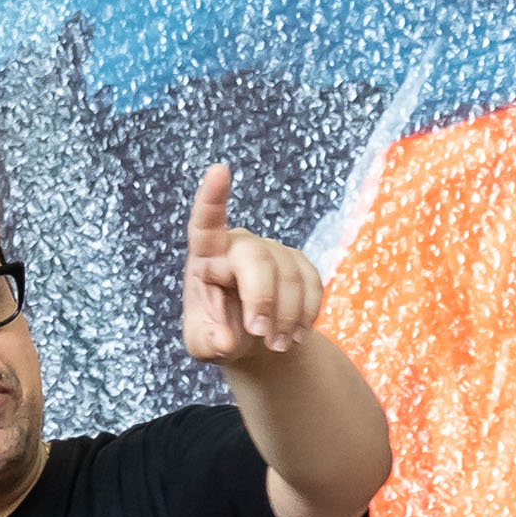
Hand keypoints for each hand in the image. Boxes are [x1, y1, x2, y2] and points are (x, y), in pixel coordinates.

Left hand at [177, 164, 323, 366]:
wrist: (251, 340)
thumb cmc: (218, 334)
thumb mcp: (203, 345)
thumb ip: (209, 342)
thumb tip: (226, 339)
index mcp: (206, 255)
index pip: (206, 222)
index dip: (212, 198)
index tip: (219, 170)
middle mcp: (239, 244)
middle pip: (257, 259)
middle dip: (263, 300)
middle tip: (263, 336)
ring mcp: (272, 251)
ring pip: (290, 277)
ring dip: (287, 318)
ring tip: (277, 346)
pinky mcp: (298, 263)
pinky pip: (312, 284)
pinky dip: (307, 314)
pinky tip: (295, 334)